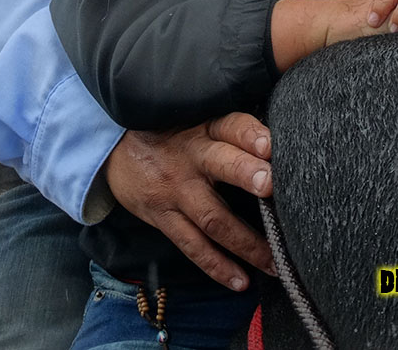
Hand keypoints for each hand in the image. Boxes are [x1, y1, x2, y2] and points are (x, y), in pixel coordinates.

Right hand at [105, 111, 273, 290]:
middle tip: (271, 186)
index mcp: (206, 127)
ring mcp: (176, 190)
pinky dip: (216, 265)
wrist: (117, 146)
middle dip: (247, 174)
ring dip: (245, 242)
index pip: (231, 126)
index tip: (271, 145)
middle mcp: (192, 156)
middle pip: (222, 164)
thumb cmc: (173, 132)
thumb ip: (235, 129)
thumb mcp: (198, 117)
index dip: (251, 134)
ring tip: (274, 262)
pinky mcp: (163, 216)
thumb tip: (280, 132)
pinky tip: (241, 281)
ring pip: (212, 216)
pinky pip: (192, 245)